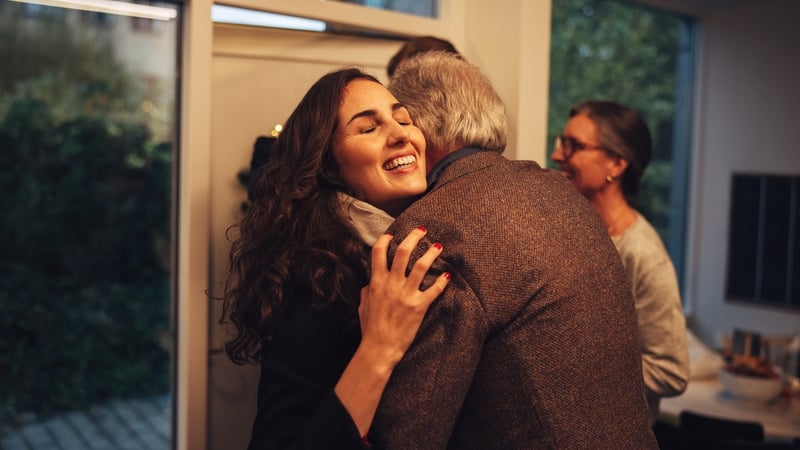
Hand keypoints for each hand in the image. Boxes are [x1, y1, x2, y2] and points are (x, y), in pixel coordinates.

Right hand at [358, 226, 449, 368]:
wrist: (379, 348)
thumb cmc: (370, 328)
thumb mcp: (363, 305)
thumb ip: (367, 290)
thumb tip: (370, 283)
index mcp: (376, 282)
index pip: (379, 252)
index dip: (386, 239)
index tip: (393, 234)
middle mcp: (391, 284)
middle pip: (403, 252)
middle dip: (414, 237)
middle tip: (422, 231)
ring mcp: (406, 294)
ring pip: (421, 266)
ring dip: (432, 253)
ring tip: (439, 246)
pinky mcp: (419, 306)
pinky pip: (434, 290)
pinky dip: (443, 281)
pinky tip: (448, 275)